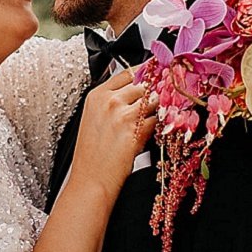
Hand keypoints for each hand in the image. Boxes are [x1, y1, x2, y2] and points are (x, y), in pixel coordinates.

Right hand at [72, 66, 157, 186]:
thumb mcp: (94, 118)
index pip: (127, 72)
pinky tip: (153, 132)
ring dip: (159, 107)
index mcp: (97, 95)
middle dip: (154, 91)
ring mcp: (124, 114)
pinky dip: (160, 124)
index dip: (144, 73)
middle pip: (144, 83)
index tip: (155, 73)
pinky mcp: (137, 130)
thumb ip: (112, 100)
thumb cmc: (92, 153)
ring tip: (155, 119)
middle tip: (158, 101)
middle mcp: (110, 101)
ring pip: (154, 99)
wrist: (91, 179)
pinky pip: (158, 119)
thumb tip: (136, 91)